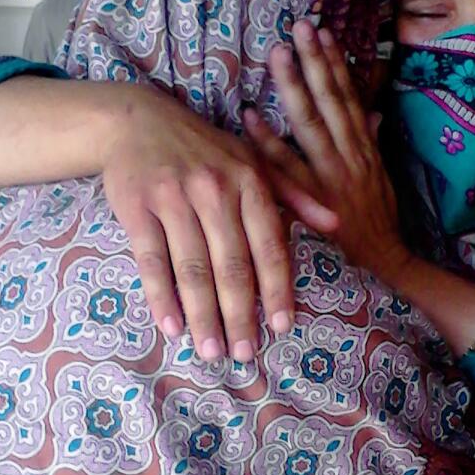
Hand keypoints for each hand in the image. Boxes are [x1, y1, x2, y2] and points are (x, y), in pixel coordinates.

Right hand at [98, 85, 336, 360]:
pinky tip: (172, 327)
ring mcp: (174, 198)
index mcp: (249, 181)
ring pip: (193, 268)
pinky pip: (152, 260)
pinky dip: (161, 297)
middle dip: (239, 313)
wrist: (138, 120)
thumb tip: (337, 223)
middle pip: (231, 264)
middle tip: (246, 353)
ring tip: (211, 351)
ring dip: (203, 315)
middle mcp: (215, 190)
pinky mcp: (137, 207)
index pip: (268, 244)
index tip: (281, 325)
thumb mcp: (254, 161)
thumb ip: (295, 194)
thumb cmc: (204, 148)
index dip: (276, 288)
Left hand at [244, 21, 411, 283]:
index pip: (349, 96)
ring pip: (313, 123)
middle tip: (298, 27)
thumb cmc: (380, 220)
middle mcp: (351, 154)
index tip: (323, 34)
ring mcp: (334, 174)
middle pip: (332, 99)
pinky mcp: (317, 198)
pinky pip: (289, 167)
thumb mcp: (382, 177)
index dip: (336, 64)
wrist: (386, 261)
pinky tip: (251, 117)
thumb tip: (374, 112)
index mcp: (365, 147)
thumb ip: (374, 142)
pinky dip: (270, 141)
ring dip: (294, 86)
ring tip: (277, 54)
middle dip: (315, 61)